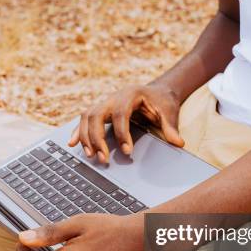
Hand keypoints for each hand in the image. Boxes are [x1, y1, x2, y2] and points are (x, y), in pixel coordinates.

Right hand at [69, 83, 184, 162]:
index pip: (120, 114)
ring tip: (91, 156)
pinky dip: (77, 132)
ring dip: (85, 137)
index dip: (121, 133)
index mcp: (129, 94)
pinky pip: (84, 119)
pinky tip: (72, 144)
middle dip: (97, 138)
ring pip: (87, 117)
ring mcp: (104, 102)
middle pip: (96, 115)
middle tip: (103, 159)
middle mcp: (113, 96)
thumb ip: (171, 127)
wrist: (157, 92)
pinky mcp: (100, 110)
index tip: (127, 152)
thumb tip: (179, 143)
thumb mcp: (169, 112)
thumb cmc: (162, 102)